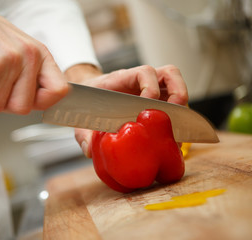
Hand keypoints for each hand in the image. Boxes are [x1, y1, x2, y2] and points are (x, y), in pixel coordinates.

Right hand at [0, 0, 67, 113]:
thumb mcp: (18, 49)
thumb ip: (30, 74)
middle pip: (23, 108)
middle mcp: (28, 57)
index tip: (27, 100)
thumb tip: (38, 103)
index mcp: (39, 54)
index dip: (42, 102)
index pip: (58, 90)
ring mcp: (7, 62)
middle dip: (1, 102)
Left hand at [65, 64, 188, 157]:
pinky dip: (178, 113)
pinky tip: (174, 131)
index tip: (148, 106)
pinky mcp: (156, 98)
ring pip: (175, 84)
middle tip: (173, 113)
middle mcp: (140, 81)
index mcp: (122, 79)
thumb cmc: (88, 102)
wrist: (87, 94)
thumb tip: (91, 151)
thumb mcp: (83, 118)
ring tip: (180, 123)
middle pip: (169, 74)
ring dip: (182, 100)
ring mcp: (151, 87)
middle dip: (177, 91)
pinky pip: (173, 99)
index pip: (144, 72)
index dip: (150, 87)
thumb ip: (85, 134)